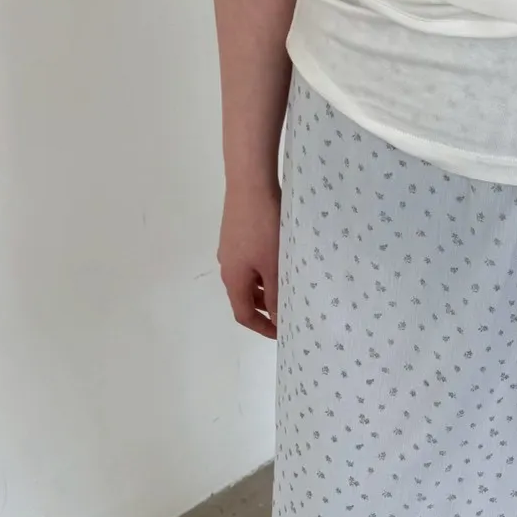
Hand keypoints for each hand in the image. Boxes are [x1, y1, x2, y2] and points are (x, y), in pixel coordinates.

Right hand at [218, 181, 280, 339]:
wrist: (250, 183)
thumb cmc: (263, 228)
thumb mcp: (274, 266)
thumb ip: (276, 295)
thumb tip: (277, 319)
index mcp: (233, 279)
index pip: (244, 315)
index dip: (263, 328)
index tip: (283, 333)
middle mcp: (227, 265)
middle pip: (244, 297)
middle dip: (266, 309)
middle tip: (290, 311)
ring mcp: (230, 248)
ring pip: (248, 279)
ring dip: (266, 289)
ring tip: (289, 287)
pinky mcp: (236, 233)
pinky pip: (249, 261)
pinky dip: (263, 270)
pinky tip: (281, 261)